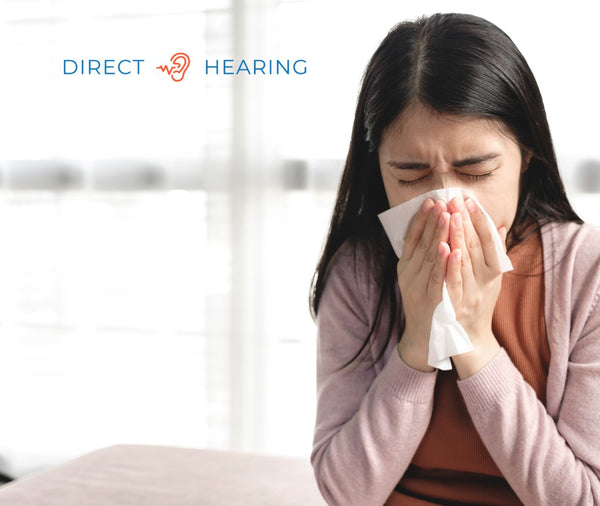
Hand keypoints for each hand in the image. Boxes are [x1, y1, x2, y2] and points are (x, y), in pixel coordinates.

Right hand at [396, 198, 450, 371]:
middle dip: (432, 221)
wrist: (426, 337)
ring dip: (439, 235)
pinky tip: (450, 249)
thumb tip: (437, 229)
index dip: (420, 219)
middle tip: (442, 201)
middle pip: (421, 243)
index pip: (412, 237)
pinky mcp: (431, 299)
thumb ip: (426, 254)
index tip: (430, 201)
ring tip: (447, 216)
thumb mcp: (421, 276)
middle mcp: (409, 274)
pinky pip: (438, 278)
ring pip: (429, 257)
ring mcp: (419, 287)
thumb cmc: (427, 303)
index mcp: (406, 266)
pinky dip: (443, 263)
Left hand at [445, 195, 506, 377]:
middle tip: (454, 198)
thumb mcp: (491, 279)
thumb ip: (495, 253)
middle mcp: (484, 283)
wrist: (467, 339)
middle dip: (465, 220)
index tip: (470, 200)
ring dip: (457, 235)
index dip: (480, 220)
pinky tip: (445, 246)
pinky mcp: (454, 304)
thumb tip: (501, 226)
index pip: (489, 241)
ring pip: (464, 261)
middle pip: (476, 246)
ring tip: (449, 212)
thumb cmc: (478, 303)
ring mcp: (470, 293)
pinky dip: (450, 263)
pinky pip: (452, 281)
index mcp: (494, 274)